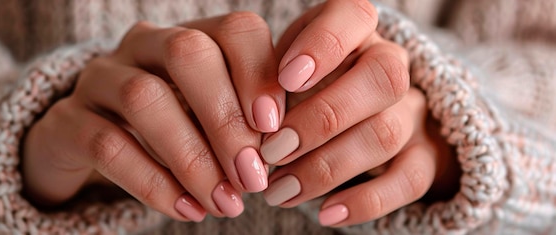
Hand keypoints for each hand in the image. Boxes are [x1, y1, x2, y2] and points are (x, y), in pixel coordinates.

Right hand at [22, 12, 285, 221]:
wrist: (90, 145)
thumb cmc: (171, 127)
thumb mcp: (209, 116)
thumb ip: (243, 122)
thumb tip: (279, 150)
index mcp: (189, 36)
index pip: (234, 30)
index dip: (259, 73)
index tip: (275, 128)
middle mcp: (143, 45)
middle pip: (187, 55)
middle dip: (226, 119)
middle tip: (252, 176)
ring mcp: (99, 78)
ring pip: (144, 99)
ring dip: (192, 158)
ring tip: (224, 203)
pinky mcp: (67, 120)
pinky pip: (108, 145)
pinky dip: (154, 183)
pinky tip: (188, 210)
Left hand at [259, 0, 457, 225]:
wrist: (357, 111)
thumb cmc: (306, 82)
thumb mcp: (285, 66)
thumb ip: (272, 78)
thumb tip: (253, 116)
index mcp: (356, 30)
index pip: (355, 16)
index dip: (323, 44)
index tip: (284, 78)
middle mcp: (391, 65)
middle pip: (381, 79)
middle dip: (320, 120)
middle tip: (271, 152)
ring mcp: (413, 111)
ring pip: (386, 133)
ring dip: (326, 167)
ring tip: (278, 191)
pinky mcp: (424, 155)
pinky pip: (409, 180)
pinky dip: (365, 202)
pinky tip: (325, 214)